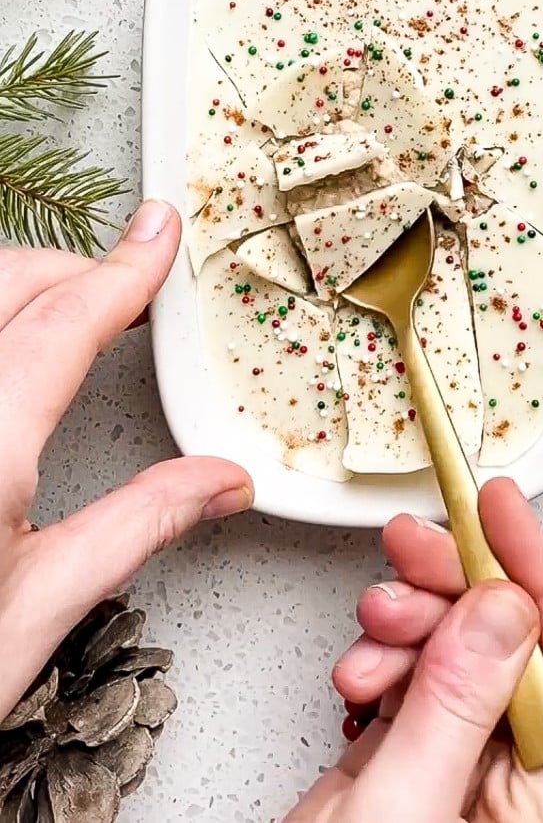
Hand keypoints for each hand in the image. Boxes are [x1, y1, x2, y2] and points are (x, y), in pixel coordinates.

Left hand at [0, 200, 252, 721]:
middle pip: (7, 282)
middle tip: (124, 286)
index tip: (157, 237)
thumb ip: (139, 524)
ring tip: (66, 308)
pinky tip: (8, 347)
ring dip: (19, 286)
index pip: (67, 320)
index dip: (124, 271)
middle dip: (71, 269)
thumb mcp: (42, 606)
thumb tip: (220, 482)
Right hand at [287, 479, 542, 820]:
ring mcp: (458, 777)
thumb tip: (503, 604)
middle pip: (511, 652)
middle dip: (459, 586)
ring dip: (411, 621)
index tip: (497, 507)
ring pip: (456, 656)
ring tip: (373, 623)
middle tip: (414, 542)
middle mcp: (513, 792)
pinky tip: (359, 666)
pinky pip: (411, 682)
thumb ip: (456, 706)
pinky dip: (382, 655)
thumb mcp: (403, 812)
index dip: (539, 576)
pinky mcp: (406, 769)